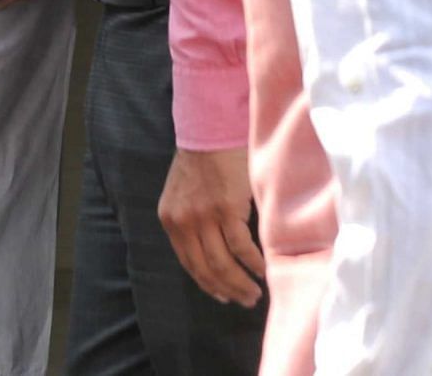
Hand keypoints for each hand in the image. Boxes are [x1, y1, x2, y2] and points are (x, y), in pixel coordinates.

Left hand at [160, 145, 264, 308]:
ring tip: (254, 293)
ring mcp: (205, 217)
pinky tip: (262, 270)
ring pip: (223, 263)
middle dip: (227, 290)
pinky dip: (253, 263)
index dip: (208, 284)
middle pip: (206, 269)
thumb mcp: (184, 195)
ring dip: (241, 283)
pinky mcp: (227, 210)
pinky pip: (241, 247)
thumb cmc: (202, 160)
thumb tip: (214, 253)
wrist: (210, 130)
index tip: (223, 296)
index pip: (189, 264)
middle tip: (244, 300)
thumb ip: (193, 223)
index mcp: (170, 220)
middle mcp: (184, 222)